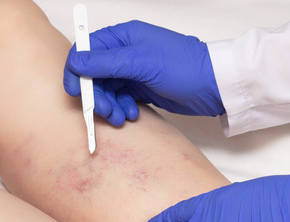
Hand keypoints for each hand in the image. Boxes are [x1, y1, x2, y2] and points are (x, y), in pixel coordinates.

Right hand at [63, 20, 223, 125]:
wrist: (213, 86)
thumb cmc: (184, 67)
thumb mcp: (141, 63)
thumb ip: (106, 63)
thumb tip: (76, 63)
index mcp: (122, 36)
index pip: (86, 51)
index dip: (78, 72)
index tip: (78, 92)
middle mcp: (125, 52)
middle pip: (94, 74)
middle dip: (95, 95)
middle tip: (104, 112)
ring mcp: (133, 71)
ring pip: (107, 89)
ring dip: (109, 105)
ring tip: (121, 117)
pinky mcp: (142, 88)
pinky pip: (121, 98)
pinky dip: (122, 107)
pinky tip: (132, 114)